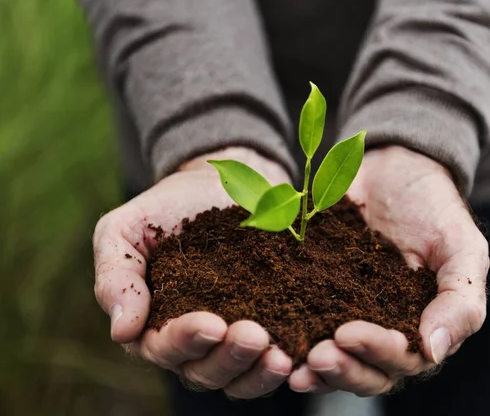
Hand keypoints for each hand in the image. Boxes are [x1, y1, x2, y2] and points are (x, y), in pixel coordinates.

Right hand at [93, 147, 293, 398]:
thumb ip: (116, 276)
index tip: (211, 323)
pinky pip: (274, 358)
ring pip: (241, 376)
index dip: (185, 341)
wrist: (217, 185)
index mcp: (154, 324)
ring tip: (280, 355)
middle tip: (254, 336)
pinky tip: (301, 353)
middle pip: (205, 371)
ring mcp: (231, 338)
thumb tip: (122, 331)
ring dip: (259, 371)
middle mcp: (193, 342)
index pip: (163, 347)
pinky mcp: (268, 325)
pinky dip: (288, 362)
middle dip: (229, 358)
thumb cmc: (165, 209)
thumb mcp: (125, 231)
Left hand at [288, 146, 488, 395]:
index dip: (377, 353)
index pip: (403, 359)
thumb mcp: (462, 247)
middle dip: (342, 369)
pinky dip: (290, 338)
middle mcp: (382, 330)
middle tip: (317, 355)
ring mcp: (346, 315)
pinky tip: (272, 340)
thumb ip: (460, 300)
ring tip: (292, 364)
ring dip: (314, 368)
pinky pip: (302, 323)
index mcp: (420, 327)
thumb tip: (434, 351)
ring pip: (334, 359)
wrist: (393, 169)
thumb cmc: (434, 208)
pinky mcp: (316, 295)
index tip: (349, 333)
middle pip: (365, 371)